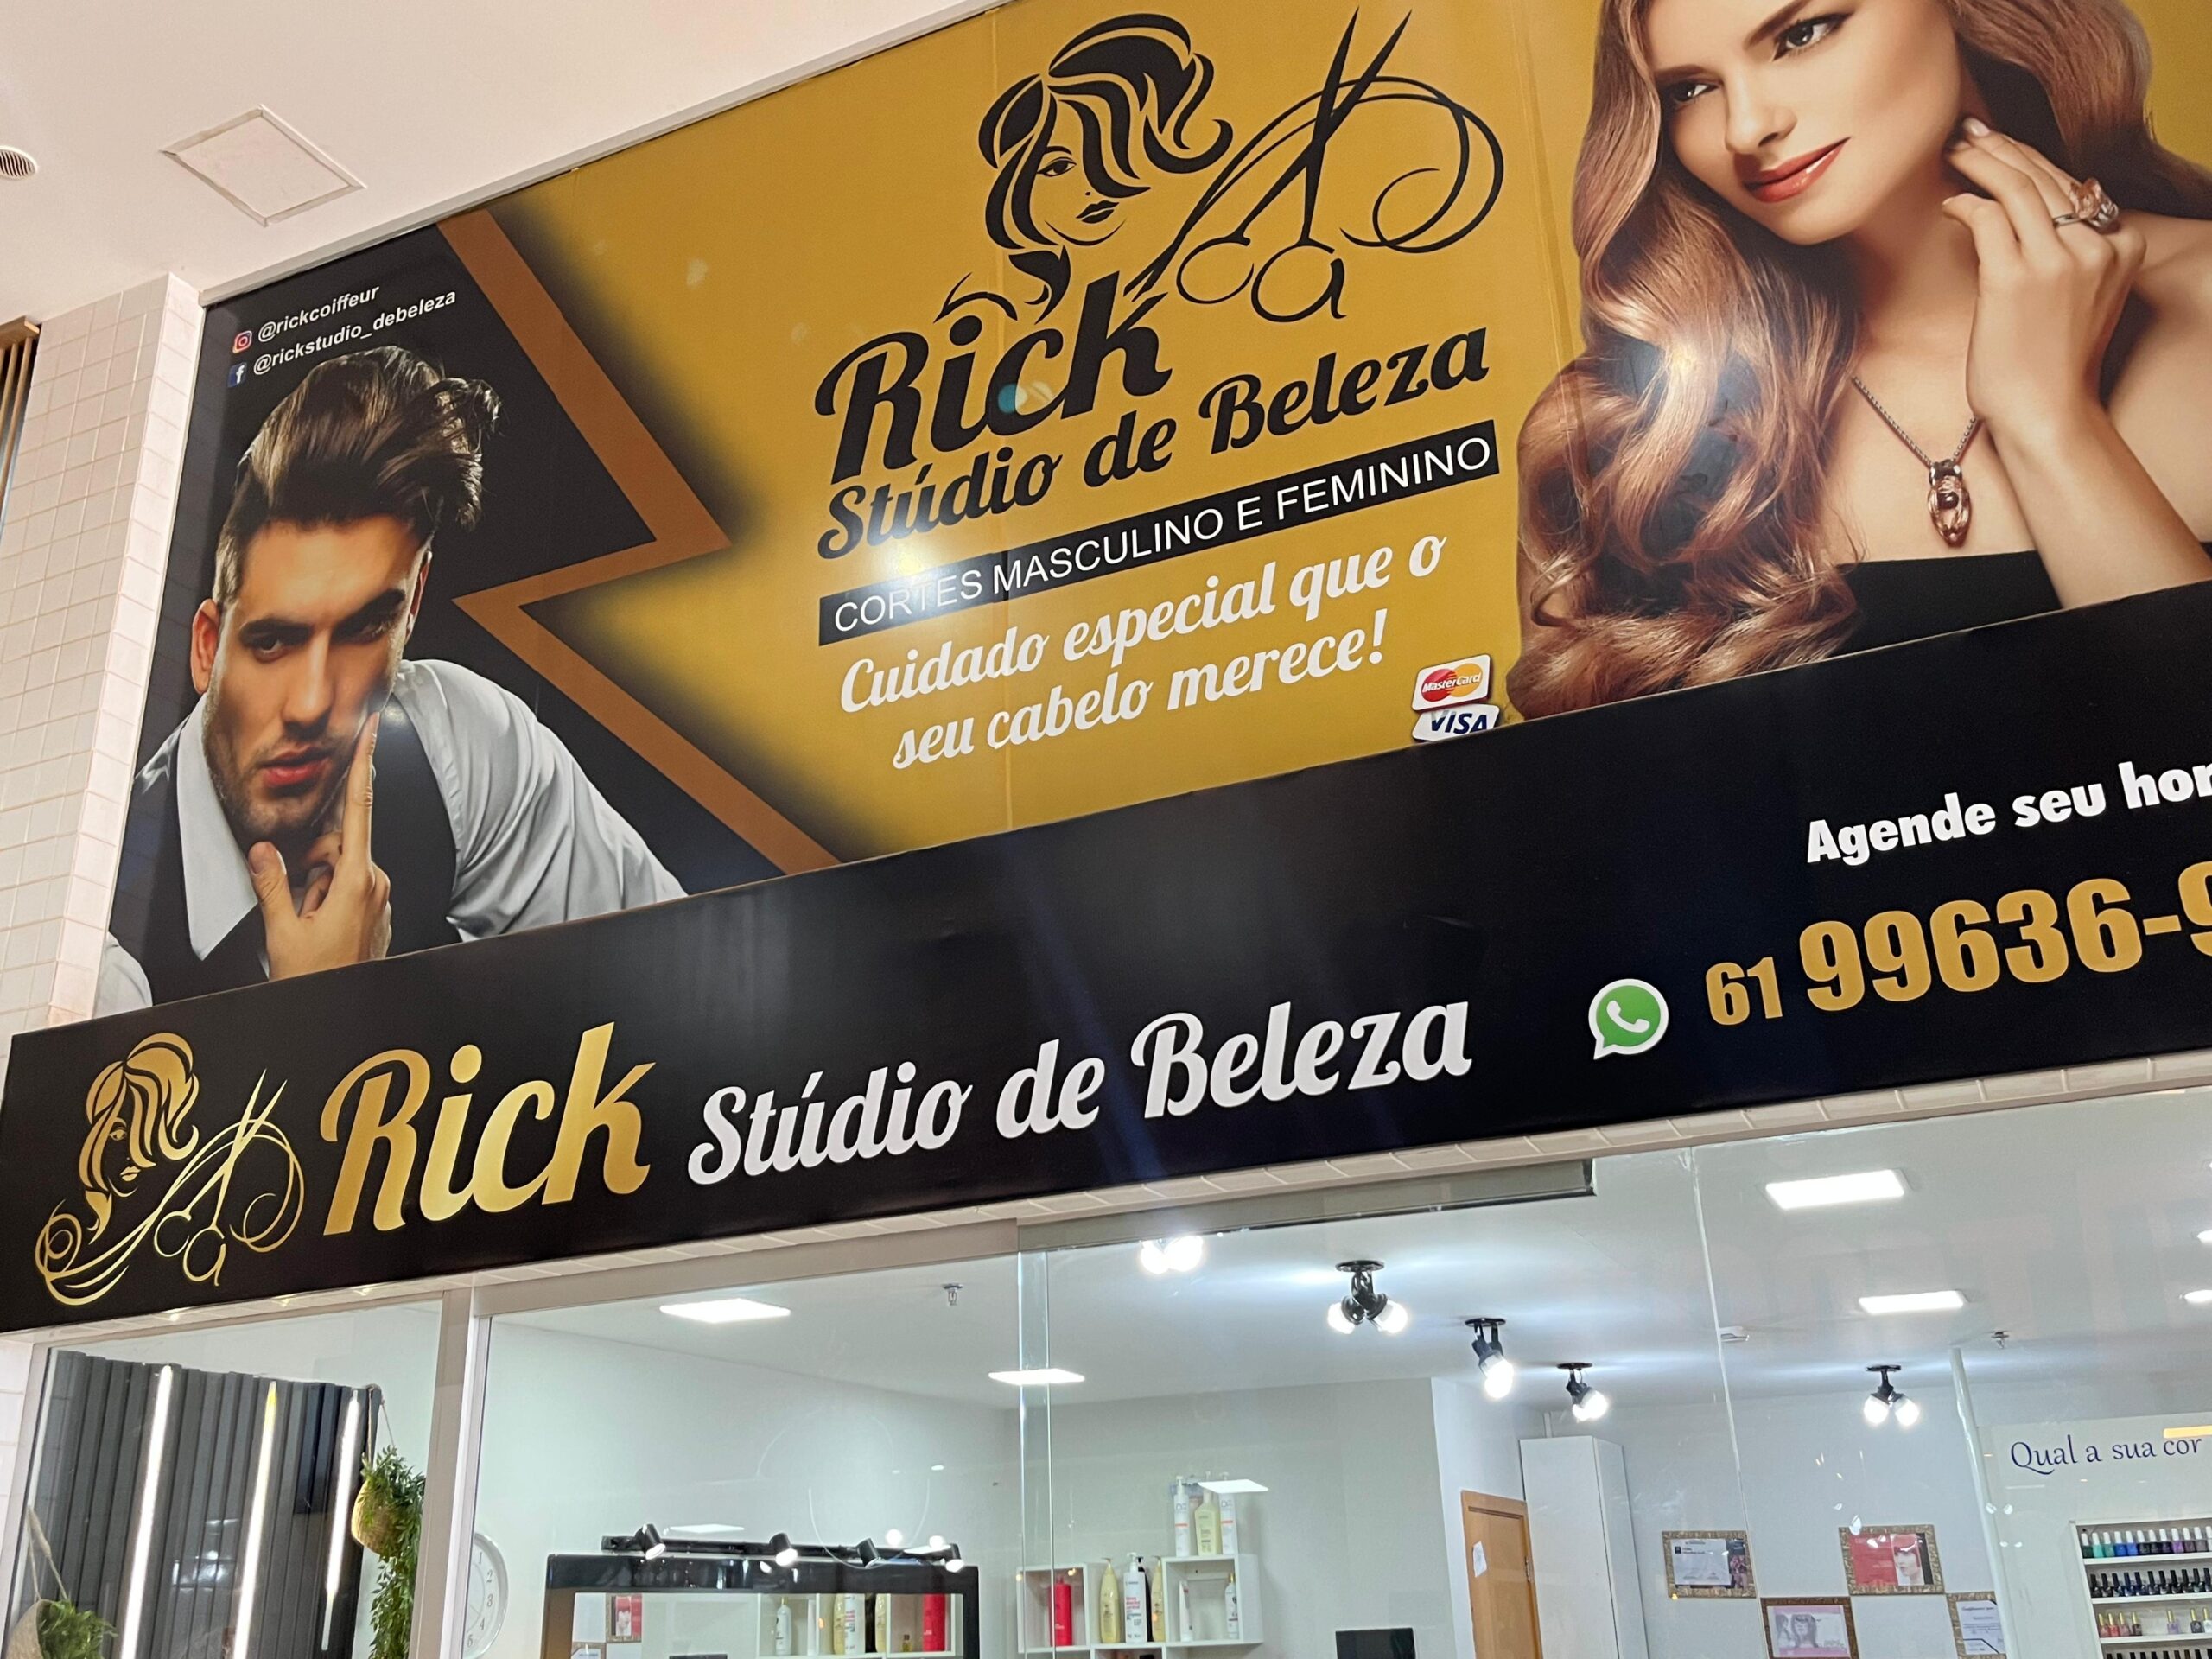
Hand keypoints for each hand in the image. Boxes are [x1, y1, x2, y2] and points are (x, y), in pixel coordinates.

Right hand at [247, 716, 391, 978]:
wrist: (345, 1012)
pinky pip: (346, 888)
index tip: (370, 730)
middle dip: (312, 864)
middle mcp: (375, 883)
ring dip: (316, 887)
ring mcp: (379, 897)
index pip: (359, 809)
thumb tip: (262, 850)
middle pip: (338, 845)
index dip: (361, 765)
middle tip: (300, 905)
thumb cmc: (318, 977)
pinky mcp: (376, 909)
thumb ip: (272, 883)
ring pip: (338, 868)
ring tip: (309, 924)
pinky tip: (319, 926)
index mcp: (357, 880)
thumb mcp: (283, 931)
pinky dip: (325, 898)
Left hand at [1941, 118, 2146, 450]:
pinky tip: (1949, 203)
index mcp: (2119, 247)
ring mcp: (2057, 261)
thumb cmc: (2051, 362)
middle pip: (2044, 178)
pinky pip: (1986, 220)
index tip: (2001, 141)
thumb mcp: (2080, 296)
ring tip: (1952, 153)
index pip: (2072, 186)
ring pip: (2015, 188)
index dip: (2032, 157)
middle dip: (2002, 148)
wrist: (2047, 413)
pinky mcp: (2015, 279)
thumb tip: (2033, 213)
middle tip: (1968, 132)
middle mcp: (2095, 247)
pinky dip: (1965, 204)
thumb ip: (2070, 254)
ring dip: (1979, 163)